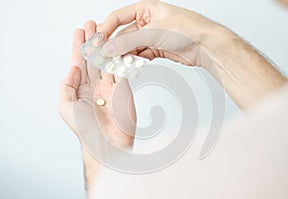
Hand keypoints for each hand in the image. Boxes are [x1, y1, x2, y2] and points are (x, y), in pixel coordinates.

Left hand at [59, 20, 135, 149]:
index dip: (78, 47)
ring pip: (107, 61)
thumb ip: (66, 86)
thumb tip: (74, 68)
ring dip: (106, 46)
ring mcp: (110, 86)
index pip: (79, 63)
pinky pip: (121, 70)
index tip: (79, 32)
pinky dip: (119, 58)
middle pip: (93, 58)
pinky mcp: (123, 89)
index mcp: (81, 89)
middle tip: (92, 25)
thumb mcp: (66, 107)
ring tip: (104, 31)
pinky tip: (116, 46)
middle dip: (92, 41)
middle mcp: (96, 86)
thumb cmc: (86, 130)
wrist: (109, 143)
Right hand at [98, 0, 221, 67]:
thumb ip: (128, 41)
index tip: (98, 41)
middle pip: (124, 34)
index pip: (119, 17)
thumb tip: (108, 47)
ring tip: (115, 64)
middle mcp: (148, 21)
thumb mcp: (153, 33)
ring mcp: (153, 36)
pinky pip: (140, 55)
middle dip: (114, 46)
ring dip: (123, 56)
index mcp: (146, 9)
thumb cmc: (187, 29)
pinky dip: (134, 61)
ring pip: (131, 47)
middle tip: (104, 56)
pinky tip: (129, 65)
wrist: (205, 46)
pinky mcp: (157, 49)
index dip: (106, 29)